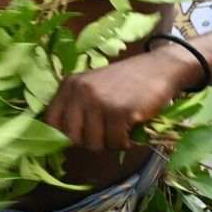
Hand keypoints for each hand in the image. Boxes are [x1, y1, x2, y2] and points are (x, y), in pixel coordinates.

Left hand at [45, 54, 188, 150]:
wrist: (160, 67)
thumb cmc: (127, 81)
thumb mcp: (94, 86)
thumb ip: (77, 106)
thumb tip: (61, 140)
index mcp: (70, 84)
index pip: (50, 122)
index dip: (63, 135)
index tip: (80, 135)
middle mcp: (81, 92)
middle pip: (73, 138)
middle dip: (90, 141)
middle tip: (107, 131)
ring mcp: (100, 102)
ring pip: (94, 144)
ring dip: (110, 142)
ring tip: (121, 126)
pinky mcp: (120, 112)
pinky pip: (115, 143)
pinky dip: (125, 141)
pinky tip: (132, 126)